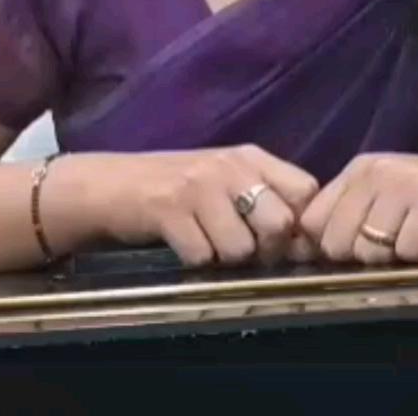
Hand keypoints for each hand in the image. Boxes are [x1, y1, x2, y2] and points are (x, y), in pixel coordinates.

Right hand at [72, 146, 317, 266]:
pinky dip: (195, 261)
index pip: (305, 189)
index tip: (284, 242)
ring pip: (241, 248)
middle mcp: (229, 166)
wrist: (110, 186)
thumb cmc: (177, 190)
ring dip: (225, 259)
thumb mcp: (226, 181)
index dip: (301, 224)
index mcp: (250, 157)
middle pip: (279, 223)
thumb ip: (266, 200)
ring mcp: (198, 186)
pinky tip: (182, 244)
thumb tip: (306, 244)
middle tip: (243, 252)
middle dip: (265, 250)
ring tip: (206, 244)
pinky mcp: (168, 210)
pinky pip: (202, 256)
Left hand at [297, 153, 417, 265]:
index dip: (326, 248)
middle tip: (395, 249)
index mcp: (359, 170)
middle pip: (336, 241)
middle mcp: (376, 171)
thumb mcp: (389, 199)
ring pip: (369, 249)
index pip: (311, 220)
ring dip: (394, 259)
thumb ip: (352, 217)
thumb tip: (310, 254)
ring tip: (417, 240)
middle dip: (362, 258)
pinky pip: (408, 251)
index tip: (352, 258)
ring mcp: (405, 183)